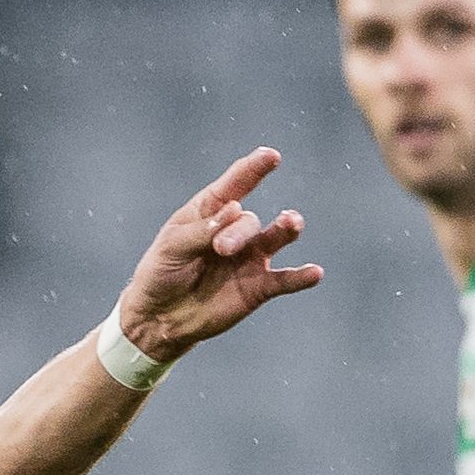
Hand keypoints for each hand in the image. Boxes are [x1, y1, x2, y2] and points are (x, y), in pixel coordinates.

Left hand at [115, 148, 322, 364]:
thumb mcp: (172, 246)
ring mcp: (250, 257)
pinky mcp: (257, 287)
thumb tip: (235, 209)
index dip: (254, 168)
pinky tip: (315, 273)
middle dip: (237, 232)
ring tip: (291, 223)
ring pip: (275, 237)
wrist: (160, 318)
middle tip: (221, 249)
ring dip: (285, 229)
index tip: (270, 157)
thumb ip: (202, 230)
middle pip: (248, 220)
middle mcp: (235, 230)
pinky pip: (284, 280)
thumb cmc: (162, 273)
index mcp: (211, 211)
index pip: (236, 184)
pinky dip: (300, 277)